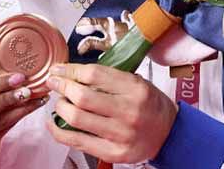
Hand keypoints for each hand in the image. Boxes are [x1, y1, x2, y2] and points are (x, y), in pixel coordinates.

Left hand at [45, 63, 177, 164]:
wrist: (169, 134)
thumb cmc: (149, 105)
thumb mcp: (136, 83)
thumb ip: (107, 78)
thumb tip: (70, 72)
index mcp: (136, 89)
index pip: (94, 74)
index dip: (70, 70)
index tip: (59, 70)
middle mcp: (129, 112)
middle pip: (82, 97)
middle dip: (61, 87)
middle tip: (54, 83)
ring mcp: (121, 135)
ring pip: (76, 118)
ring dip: (60, 107)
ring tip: (60, 102)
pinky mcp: (114, 153)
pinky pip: (77, 141)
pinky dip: (58, 131)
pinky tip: (54, 122)